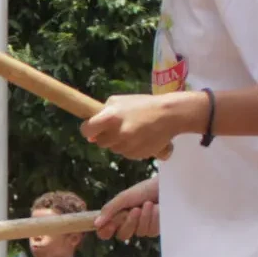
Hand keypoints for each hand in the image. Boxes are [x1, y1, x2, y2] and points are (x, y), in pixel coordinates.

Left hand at [82, 92, 200, 160]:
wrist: (170, 115)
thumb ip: (102, 113)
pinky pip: (127, 154)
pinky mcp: (137, 155)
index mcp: (110, 117)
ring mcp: (127, 146)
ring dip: (119, 142)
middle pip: (100, 142)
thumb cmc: (143, 104)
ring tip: (133, 130)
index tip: (92, 129)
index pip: (87, 130)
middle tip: (118, 127)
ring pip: (114, 149)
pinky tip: (140, 137)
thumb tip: (90, 133)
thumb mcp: (119, 101)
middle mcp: (117, 134)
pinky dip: (131, 148)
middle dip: (106, 136)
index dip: (88, 130)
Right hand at [95, 179, 162, 240]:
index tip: (110, 225)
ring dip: (144, 217)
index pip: (106, 231)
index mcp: (118, 216)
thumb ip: (110, 209)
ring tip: (149, 204)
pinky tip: (158, 208)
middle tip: (135, 209)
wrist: (166, 186)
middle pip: (123, 236)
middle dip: (129, 222)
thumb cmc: (144, 189)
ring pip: (139, 233)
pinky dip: (154, 218)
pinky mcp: (157, 229)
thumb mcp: (124, 197)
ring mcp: (143, 227)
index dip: (106, 231)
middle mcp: (130, 224)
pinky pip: (152, 231)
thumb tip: (96, 223)